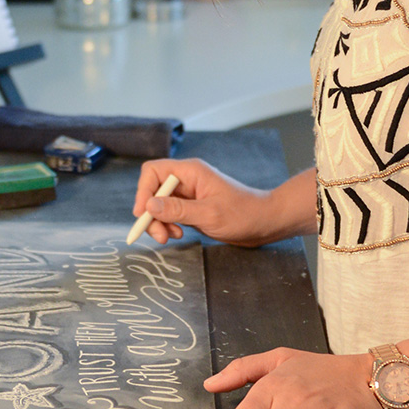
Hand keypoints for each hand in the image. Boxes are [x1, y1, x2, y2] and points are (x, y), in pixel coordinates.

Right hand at [132, 158, 288, 246]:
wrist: (265, 222)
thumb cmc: (243, 214)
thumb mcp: (209, 214)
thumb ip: (178, 210)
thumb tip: (149, 206)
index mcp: (190, 172)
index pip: (153, 172)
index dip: (143, 191)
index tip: (143, 214)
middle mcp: (186, 180)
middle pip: (153, 190)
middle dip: (151, 213)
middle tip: (159, 235)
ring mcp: (189, 194)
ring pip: (159, 204)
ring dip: (159, 222)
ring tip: (171, 237)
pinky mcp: (192, 208)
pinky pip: (170, 213)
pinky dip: (168, 225)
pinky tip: (178, 234)